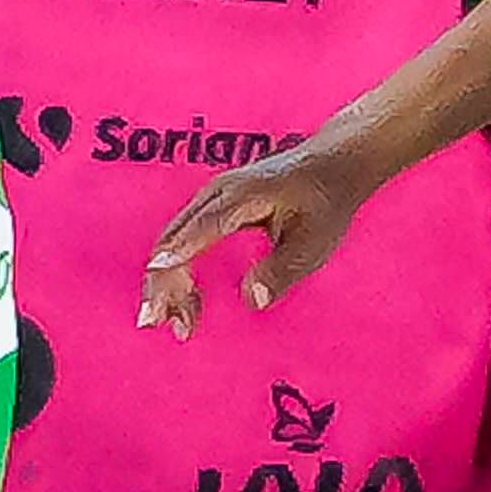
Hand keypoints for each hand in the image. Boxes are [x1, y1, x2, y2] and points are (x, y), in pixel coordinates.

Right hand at [141, 139, 383, 333]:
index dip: (176, 260)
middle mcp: (217, 193)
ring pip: (172, 241)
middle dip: (163, 284)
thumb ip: (281, 270)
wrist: (332, 166)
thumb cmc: (325, 203)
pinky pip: (184, 239)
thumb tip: (251, 299)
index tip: (158, 291)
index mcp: (241, 197)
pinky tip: (190, 300)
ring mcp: (211, 198)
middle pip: (173, 239)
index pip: (199, 230)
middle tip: (166, 325)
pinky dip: (179, 271)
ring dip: (168, 282)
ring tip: (180, 324)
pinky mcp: (212, 207)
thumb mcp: (312, 244)